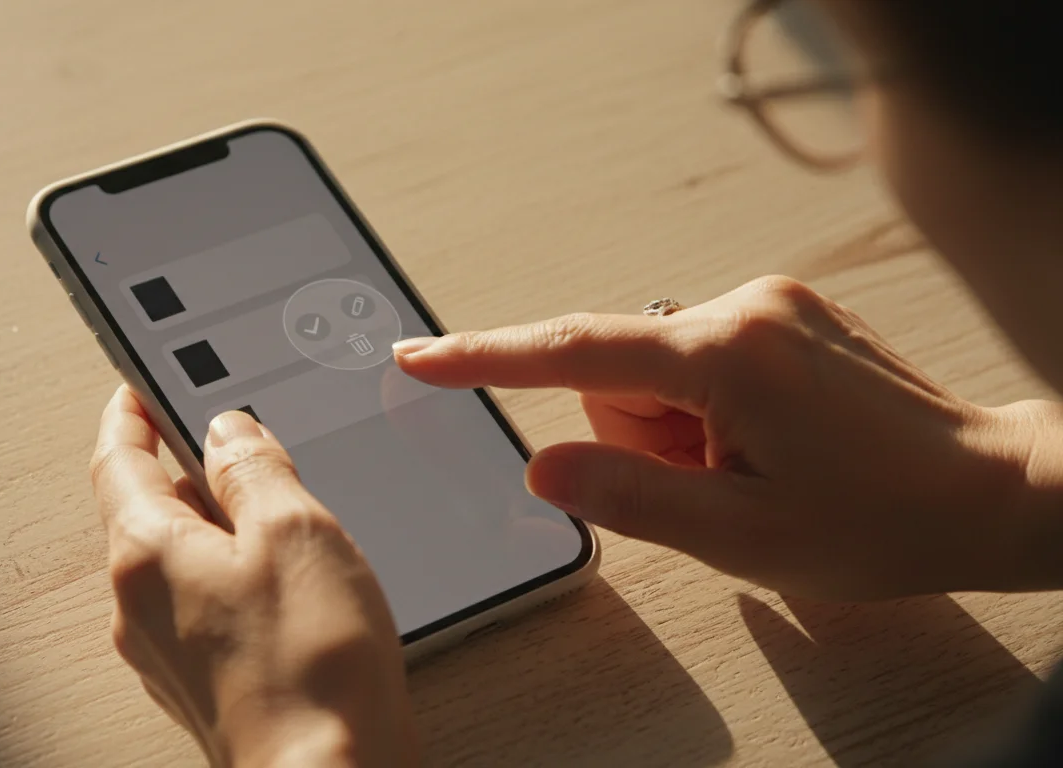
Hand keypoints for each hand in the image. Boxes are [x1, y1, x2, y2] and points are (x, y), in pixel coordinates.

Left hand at [91, 386, 416, 767]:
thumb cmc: (310, 668)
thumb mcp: (293, 528)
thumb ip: (254, 466)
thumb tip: (230, 431)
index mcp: (146, 553)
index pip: (116, 459)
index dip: (129, 412)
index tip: (136, 386)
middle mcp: (140, 605)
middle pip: (148, 510)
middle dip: (188, 470)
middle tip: (237, 442)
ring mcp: (167, 651)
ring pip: (180, 560)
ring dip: (218, 527)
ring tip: (281, 516)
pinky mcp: (202, 684)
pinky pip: (204, 605)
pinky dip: (233, 577)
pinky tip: (287, 585)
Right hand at [395, 276, 1062, 599]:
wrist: (993, 492)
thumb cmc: (885, 518)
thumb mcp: (741, 535)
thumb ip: (625, 497)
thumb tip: (541, 468)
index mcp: (725, 356)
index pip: (571, 350)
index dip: (483, 358)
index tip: (418, 358)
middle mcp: (743, 308)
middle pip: (619, 375)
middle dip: (642, 438)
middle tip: (715, 486)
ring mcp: (770, 306)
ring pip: (658, 374)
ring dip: (680, 432)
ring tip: (753, 470)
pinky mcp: (786, 317)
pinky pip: (700, 363)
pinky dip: (709, 413)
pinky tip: (770, 446)